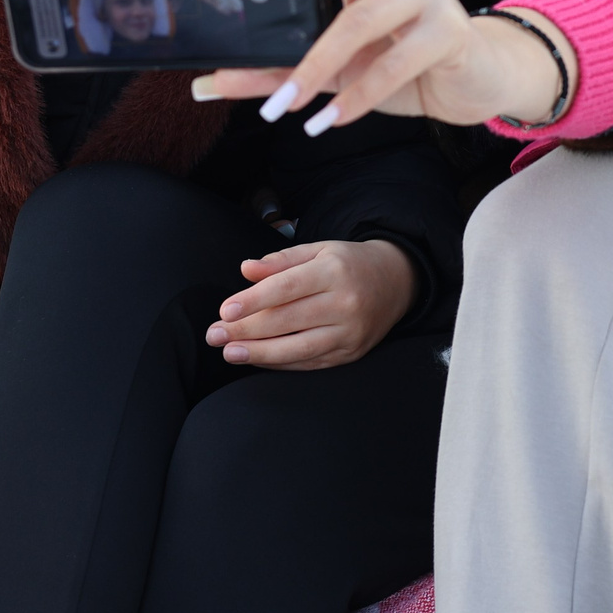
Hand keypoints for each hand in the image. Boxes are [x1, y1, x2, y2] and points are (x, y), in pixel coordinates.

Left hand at [191, 0, 571, 130]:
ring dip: (315, 66)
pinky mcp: (449, 31)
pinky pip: (392, 65)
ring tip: (283, 106)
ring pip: (360, 19)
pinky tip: (327, 123)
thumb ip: (274, 70)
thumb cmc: (399, 62)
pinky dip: (355, 98)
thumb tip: (206, 84)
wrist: (473, 84)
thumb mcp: (333, 65)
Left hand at [205, 239, 416, 367]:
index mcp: (334, 270)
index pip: (287, 288)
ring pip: (298, 348)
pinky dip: (281, 363)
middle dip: (246, 330)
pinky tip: (258, 359)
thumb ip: (281, 260)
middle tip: (214, 335)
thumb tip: (246, 269)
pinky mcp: (351, 352)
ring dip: (259, 353)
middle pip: (288, 320)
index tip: (225, 311)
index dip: (253, 301)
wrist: (397, 281)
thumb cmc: (348, 263)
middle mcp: (345, 303)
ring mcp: (350, 332)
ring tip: (230, 353)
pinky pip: (310, 363)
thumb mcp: (318, 250)